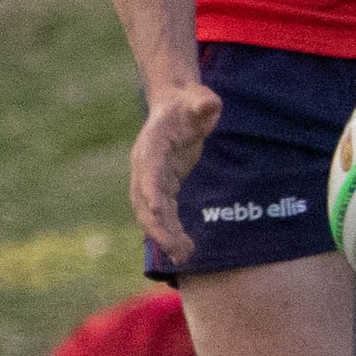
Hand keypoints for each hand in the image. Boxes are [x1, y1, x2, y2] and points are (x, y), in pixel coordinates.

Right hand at [129, 84, 222, 264]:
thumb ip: (203, 102)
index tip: (159, 212)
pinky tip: (182, 249)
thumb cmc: (189, 103)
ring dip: (164, 236)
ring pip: (151, 214)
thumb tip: (210, 103)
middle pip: (145, 202)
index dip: (153, 191)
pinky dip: (169, 231)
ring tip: (184, 257)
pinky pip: (161, 214)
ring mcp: (150, 178)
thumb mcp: (198, 99)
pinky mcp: (161, 186)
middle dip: (159, 227)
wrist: (176, 105)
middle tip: (178, 250)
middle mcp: (145, 166)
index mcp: (151, 145)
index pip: (149, 172)